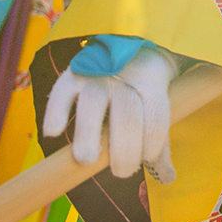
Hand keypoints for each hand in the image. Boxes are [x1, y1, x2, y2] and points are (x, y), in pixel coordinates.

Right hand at [41, 45, 177, 181]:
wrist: (130, 42)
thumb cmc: (145, 86)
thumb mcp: (159, 104)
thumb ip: (160, 141)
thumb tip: (167, 178)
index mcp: (153, 83)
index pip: (155, 119)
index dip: (151, 146)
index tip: (145, 160)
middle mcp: (125, 78)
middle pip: (126, 116)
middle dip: (124, 151)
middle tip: (121, 171)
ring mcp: (98, 74)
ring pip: (93, 104)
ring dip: (89, 135)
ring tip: (86, 160)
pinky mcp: (74, 72)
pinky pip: (61, 91)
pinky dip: (55, 112)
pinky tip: (53, 132)